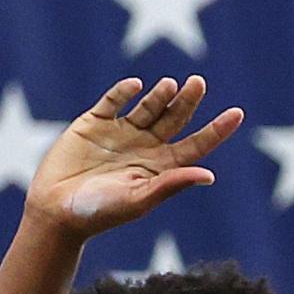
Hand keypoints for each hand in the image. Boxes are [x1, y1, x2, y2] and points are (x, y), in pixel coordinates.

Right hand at [26, 77, 241, 234]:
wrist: (56, 211)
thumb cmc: (101, 212)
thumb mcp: (139, 198)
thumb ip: (171, 183)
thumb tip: (210, 175)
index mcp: (162, 166)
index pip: (196, 144)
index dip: (217, 129)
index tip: (238, 113)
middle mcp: (145, 146)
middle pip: (174, 118)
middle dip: (187, 101)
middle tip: (198, 82)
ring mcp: (120, 133)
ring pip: (147, 108)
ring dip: (159, 96)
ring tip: (169, 85)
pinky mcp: (93, 125)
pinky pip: (111, 103)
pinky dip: (122, 93)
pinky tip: (135, 86)